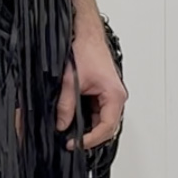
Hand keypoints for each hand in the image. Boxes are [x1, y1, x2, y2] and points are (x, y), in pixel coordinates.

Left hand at [56, 21, 127, 150]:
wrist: (85, 33)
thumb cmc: (85, 50)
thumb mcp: (70, 81)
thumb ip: (65, 106)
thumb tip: (61, 125)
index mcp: (114, 95)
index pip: (106, 127)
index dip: (91, 139)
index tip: (75, 144)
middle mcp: (116, 96)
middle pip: (107, 127)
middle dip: (90, 137)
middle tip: (72, 143)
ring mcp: (110, 95)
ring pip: (102, 121)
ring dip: (88, 128)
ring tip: (71, 134)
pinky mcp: (103, 92)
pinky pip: (97, 112)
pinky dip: (87, 118)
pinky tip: (74, 121)